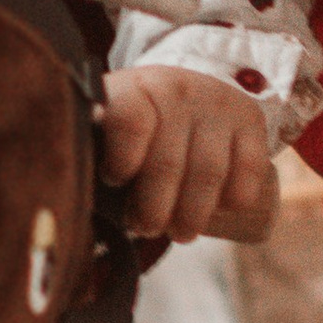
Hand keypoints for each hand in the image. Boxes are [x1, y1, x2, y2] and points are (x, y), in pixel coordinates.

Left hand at [99, 66, 277, 244]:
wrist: (186, 91)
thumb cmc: (137, 124)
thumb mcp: (108, 123)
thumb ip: (90, 154)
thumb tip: (73, 205)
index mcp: (134, 89)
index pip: (130, 122)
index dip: (122, 160)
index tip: (113, 181)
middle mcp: (178, 90)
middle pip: (167, 162)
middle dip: (154, 208)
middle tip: (146, 228)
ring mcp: (217, 104)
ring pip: (208, 172)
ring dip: (193, 213)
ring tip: (180, 234)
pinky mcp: (250, 118)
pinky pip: (250, 167)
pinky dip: (236, 196)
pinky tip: (222, 208)